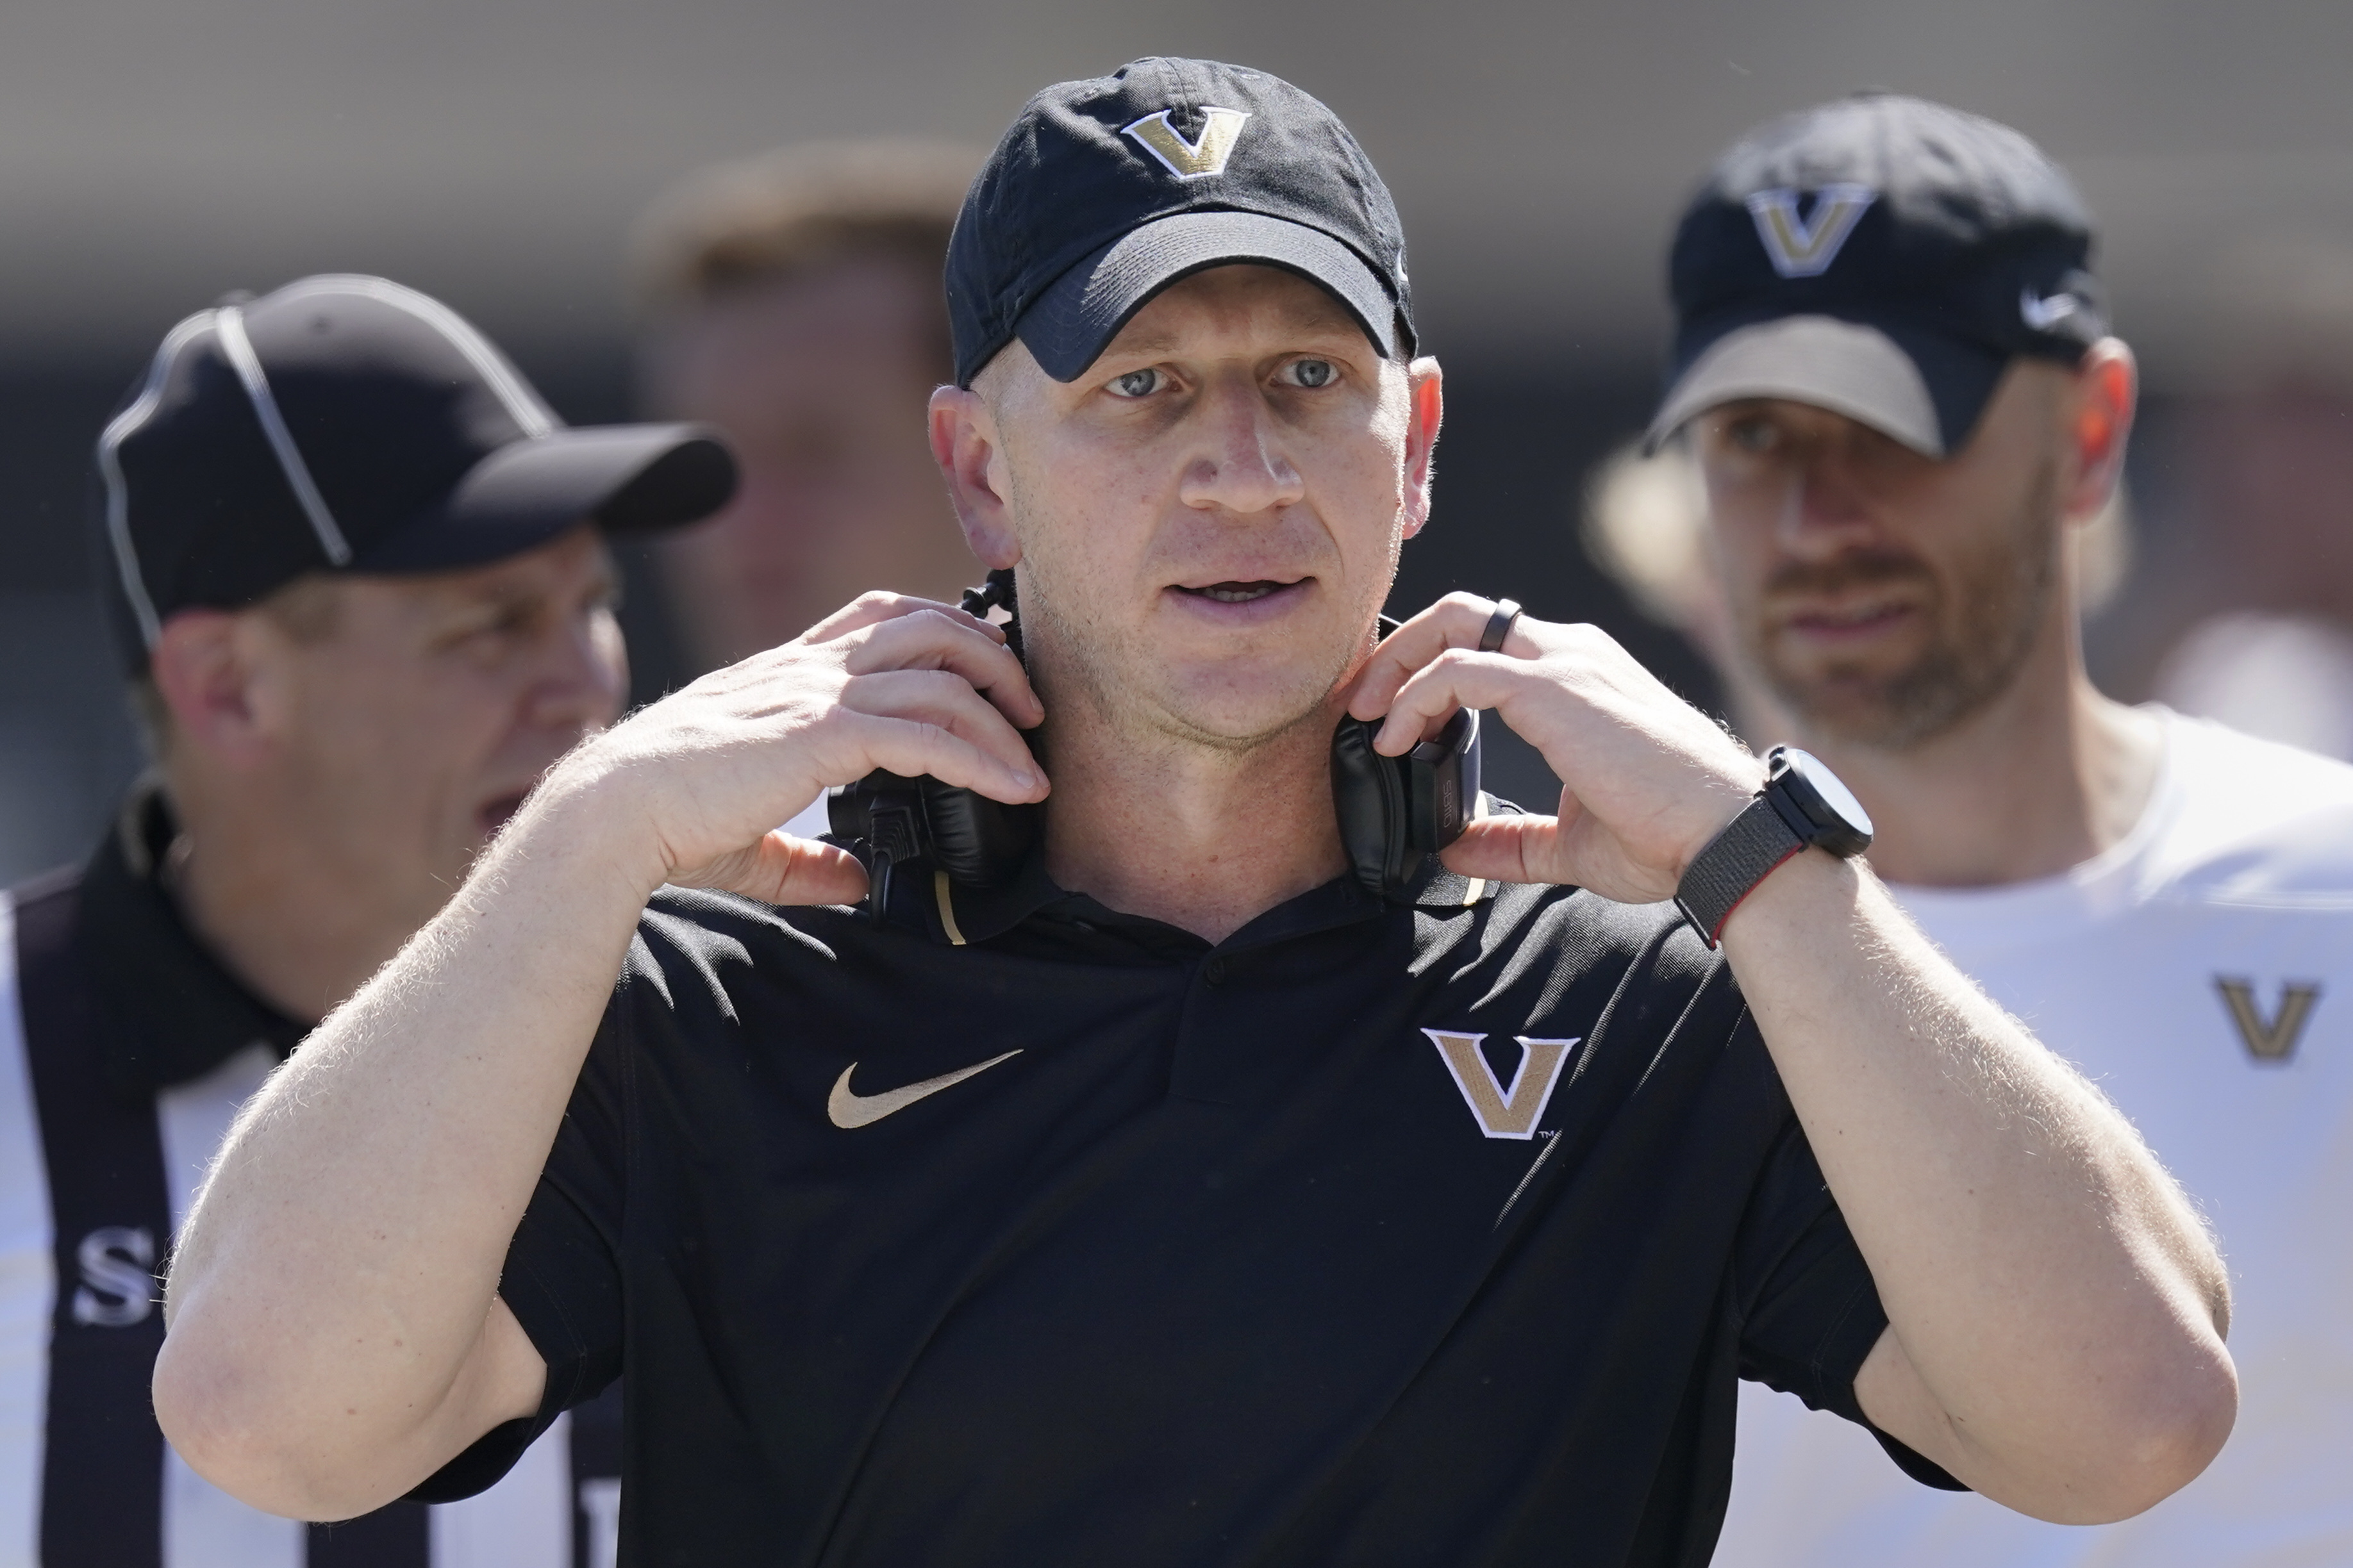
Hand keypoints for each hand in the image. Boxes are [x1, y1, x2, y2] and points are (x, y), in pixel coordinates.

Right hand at [535, 593, 1047, 906]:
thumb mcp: (748, 837)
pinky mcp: (820, 735)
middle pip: (928, 626)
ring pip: (940, 677)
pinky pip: (924, 733)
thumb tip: (853, 882)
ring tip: (1032, 767)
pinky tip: (1010, 790)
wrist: (612, 814)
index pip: (881, 617)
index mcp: (788, 674)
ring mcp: (814, 695)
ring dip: (1001, 719)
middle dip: (993, 660)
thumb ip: (806, 856)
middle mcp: (806, 670)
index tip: (987, 675)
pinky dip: (980, 758)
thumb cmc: (664, 821)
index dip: (944, 631)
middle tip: (1030, 712)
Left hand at [1346, 594, 1759, 902]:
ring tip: (1366, 718)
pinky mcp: (1556, 689)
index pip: (1490, 639)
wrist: (1726, 836)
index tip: (1390, 713)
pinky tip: (1395, 739)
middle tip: (1362, 702)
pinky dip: (1414, 698)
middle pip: (1462, 613)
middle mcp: (1572, 653)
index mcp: (1580, 674)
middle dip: (1401, 649)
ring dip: (1396, 668)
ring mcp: (1566, 664)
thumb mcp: (1569, 841)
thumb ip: (1511, 839)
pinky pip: (1459, 670)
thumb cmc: (1668, 834)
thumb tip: (1454, 849)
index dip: (1429, 664)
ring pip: (1454, 625)